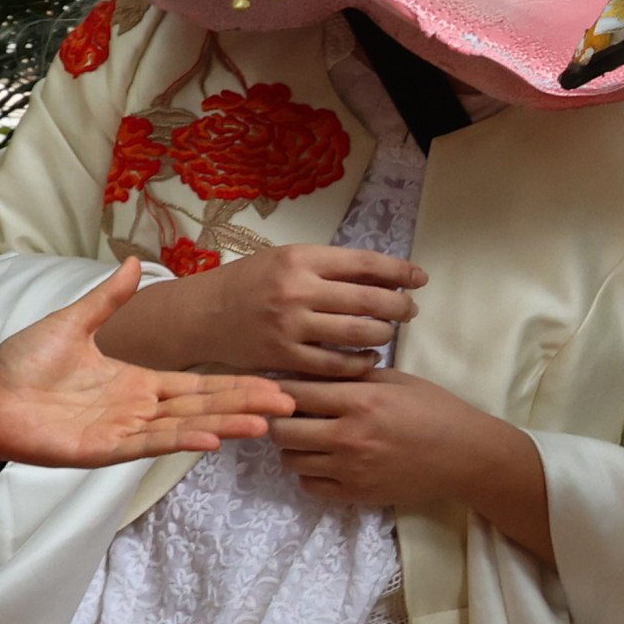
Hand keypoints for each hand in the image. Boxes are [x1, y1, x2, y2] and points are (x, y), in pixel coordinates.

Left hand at [0, 262, 289, 469]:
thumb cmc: (22, 364)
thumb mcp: (72, 322)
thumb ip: (108, 299)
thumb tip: (133, 262)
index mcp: (136, 381)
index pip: (197, 384)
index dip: (235, 383)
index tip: (274, 381)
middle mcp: (138, 408)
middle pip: (203, 405)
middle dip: (246, 403)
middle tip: (290, 401)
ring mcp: (123, 431)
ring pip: (186, 427)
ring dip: (225, 424)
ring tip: (265, 422)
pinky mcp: (103, 449)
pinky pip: (149, 444)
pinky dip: (181, 439)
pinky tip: (212, 437)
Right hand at [94, 243, 424, 378]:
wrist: (203, 314)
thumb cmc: (251, 282)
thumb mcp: (287, 259)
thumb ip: (330, 266)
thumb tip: (386, 275)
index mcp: (301, 258)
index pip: (366, 263)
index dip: (401, 271)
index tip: (420, 278)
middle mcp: (297, 290)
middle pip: (369, 300)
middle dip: (399, 306)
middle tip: (410, 310)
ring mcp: (291, 326)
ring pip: (358, 333)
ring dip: (383, 333)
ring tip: (387, 331)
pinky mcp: (285, 358)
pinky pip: (337, 366)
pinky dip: (361, 362)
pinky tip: (369, 357)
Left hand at [266, 365, 550, 540]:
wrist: (466, 457)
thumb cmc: (435, 410)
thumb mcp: (396, 381)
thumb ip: (352, 377)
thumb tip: (311, 371)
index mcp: (360, 401)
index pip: (294, 393)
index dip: (281, 388)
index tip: (282, 387)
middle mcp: (349, 437)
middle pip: (282, 431)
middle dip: (280, 420)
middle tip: (291, 415)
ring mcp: (351, 470)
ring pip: (290, 460)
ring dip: (294, 448)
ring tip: (310, 438)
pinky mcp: (356, 495)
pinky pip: (310, 486)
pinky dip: (310, 473)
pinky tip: (325, 462)